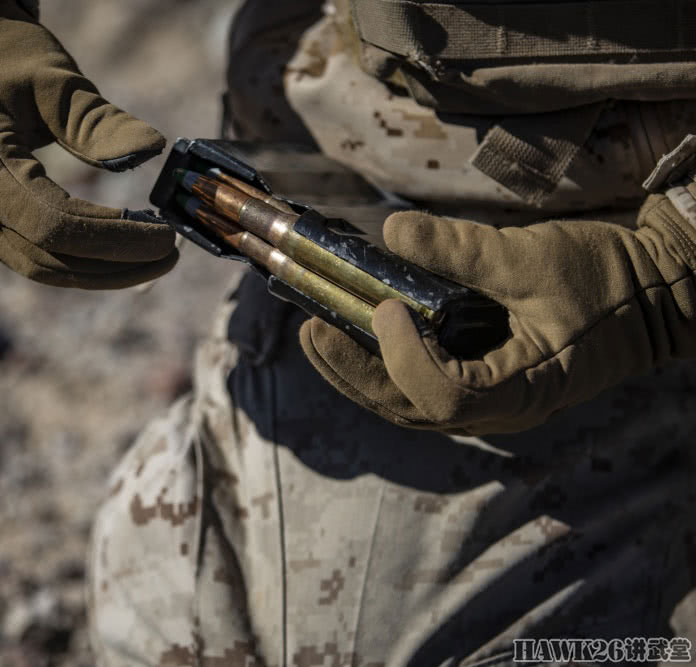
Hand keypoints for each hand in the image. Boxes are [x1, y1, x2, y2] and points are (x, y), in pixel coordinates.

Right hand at [0, 0, 178, 287]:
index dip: (116, 241)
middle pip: (48, 262)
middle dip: (114, 266)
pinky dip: (75, 259)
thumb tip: (153, 151)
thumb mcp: (53, 78)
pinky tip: (116, 250)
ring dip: (98, 272)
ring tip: (152, 259)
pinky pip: (28, 253)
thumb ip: (99, 122)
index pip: (56, 230)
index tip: (166, 236)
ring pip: (38, 268)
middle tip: (170, 254)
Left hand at [300, 194, 695, 433]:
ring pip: (407, 404)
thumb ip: (463, 250)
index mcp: (523, 388)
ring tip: (317, 332)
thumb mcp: (535, 257)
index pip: (445, 395)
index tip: (385, 306)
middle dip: (352, 369)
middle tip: (310, 327)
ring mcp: (490, 401)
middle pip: (409, 407)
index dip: (403, 357)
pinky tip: (355, 336)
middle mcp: (500, 408)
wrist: (656, 293)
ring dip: (357, 371)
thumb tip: (390, 232)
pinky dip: (381, 365)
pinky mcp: (484, 381)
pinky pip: (419, 387)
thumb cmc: (608, 277)